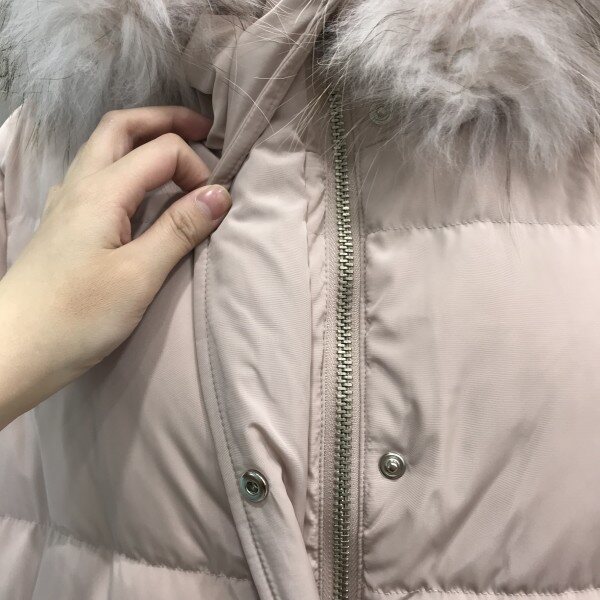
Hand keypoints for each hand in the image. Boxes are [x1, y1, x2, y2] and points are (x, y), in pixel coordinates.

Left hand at [0, 106, 230, 429]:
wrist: (16, 349)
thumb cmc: (78, 315)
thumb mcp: (139, 275)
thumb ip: (179, 230)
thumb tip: (219, 194)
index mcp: (101, 191)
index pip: (161, 152)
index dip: (196, 168)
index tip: (215, 206)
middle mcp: (81, 185)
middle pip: (122, 127)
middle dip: (165, 121)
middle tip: (202, 131)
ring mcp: (68, 202)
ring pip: (105, 147)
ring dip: (143, 139)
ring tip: (177, 153)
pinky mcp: (65, 223)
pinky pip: (98, 174)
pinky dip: (127, 164)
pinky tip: (139, 190)